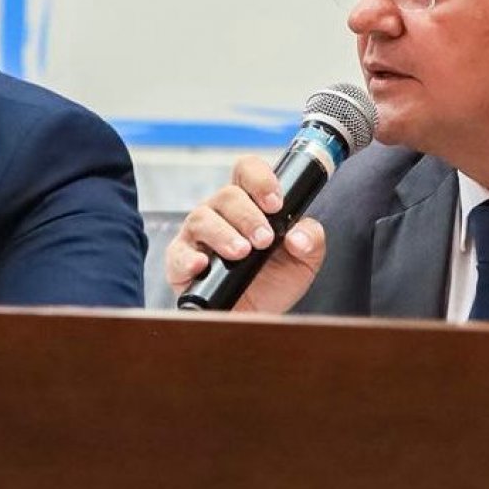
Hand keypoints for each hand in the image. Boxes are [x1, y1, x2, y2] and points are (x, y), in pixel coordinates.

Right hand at [165, 154, 325, 312]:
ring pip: (201, 218)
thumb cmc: (276, 280)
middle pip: (227, 195)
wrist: (258, 317)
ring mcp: (197, 235)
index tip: (276, 204)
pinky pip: (177, 253)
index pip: (248, 171)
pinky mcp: (180, 262)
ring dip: (224, 234)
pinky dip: (189, 258)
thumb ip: (311, 240)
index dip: (261, 180)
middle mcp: (220, 212)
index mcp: (250, 202)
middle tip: (264, 240)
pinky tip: (204, 264)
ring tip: (242, 253)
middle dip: (249, 216)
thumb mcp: (305, 259)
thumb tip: (299, 236)